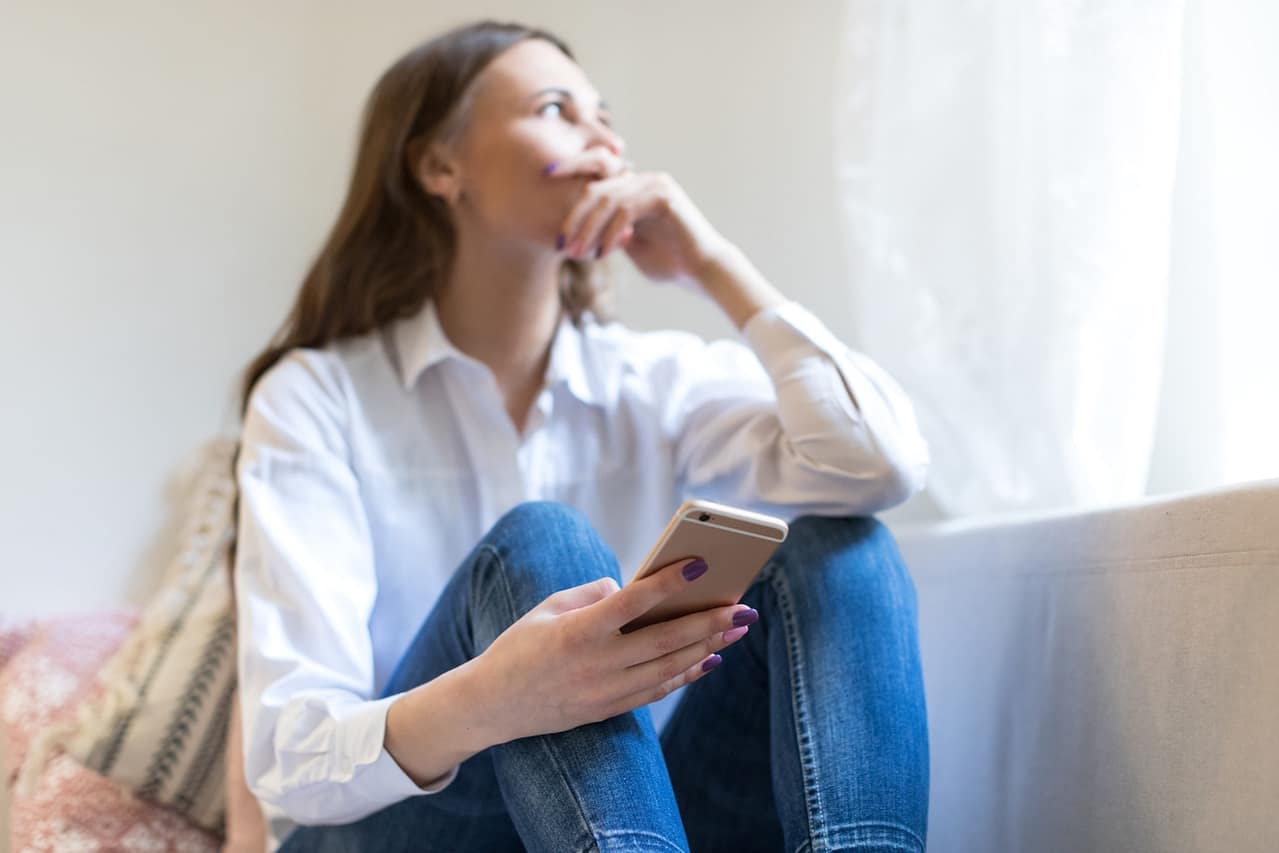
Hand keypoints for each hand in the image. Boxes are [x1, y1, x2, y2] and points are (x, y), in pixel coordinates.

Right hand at [470, 556, 757, 742]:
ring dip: (706, 647)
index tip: (699, 566)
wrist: (492, 705)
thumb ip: (592, 594)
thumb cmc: (520, 645)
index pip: (631, 603)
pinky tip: (709, 658)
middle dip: (707, 622)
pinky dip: (686, 674)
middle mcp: (595, 664)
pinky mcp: (608, 710)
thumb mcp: (547, 608)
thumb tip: (632, 589)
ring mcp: (604, 692)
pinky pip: (656, 691)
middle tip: (742, 607)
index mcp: (577, 631)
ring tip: (735, 629)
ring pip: (668, 668)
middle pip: (663, 640)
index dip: (668, 584)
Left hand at [545, 149, 732, 286]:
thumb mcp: (629, 246)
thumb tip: (580, 234)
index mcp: (635, 188)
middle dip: (574, 219)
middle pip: (596, 188)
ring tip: (578, 254)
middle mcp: (644, 180)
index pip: (596, 177)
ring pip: (607, 200)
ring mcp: (655, 184)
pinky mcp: (664, 196)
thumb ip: (608, 233)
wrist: (703, 272)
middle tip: (562, 245)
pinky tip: (604, 253)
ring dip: (589, 230)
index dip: (571, 172)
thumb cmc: (669, 262)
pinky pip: (626, 211)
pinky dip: (610, 234)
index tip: (547, 177)